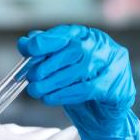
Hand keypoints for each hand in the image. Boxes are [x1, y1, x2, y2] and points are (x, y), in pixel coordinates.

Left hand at [18, 24, 139, 139]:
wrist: (101, 106)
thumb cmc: (77, 79)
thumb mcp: (58, 62)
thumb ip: (43, 50)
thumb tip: (24, 43)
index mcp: (83, 35)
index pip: (63, 33)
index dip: (44, 42)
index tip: (28, 51)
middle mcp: (99, 45)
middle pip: (71, 52)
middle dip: (46, 67)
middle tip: (31, 79)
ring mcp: (110, 64)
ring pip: (78, 72)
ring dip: (52, 83)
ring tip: (36, 91)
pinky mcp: (114, 85)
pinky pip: (86, 89)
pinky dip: (63, 95)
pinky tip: (49, 98)